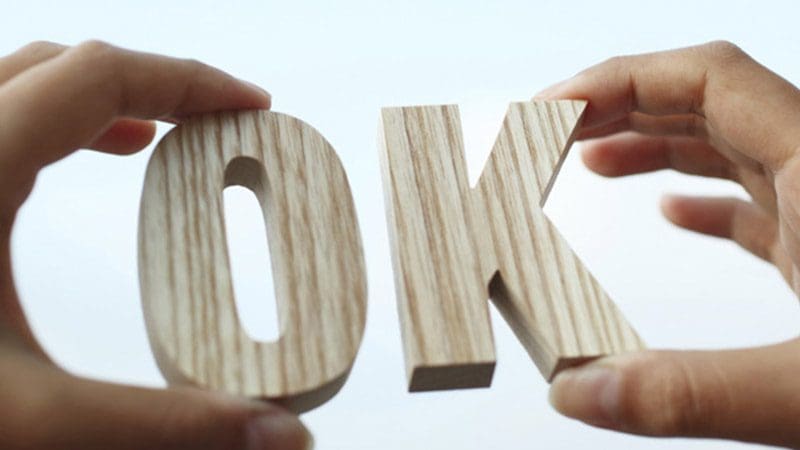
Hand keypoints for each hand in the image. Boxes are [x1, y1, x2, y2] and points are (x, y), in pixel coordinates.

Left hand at [0, 41, 311, 449]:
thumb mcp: (35, 424)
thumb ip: (165, 428)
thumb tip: (279, 436)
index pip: (99, 77)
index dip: (188, 79)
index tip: (251, 104)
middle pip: (63, 67)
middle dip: (156, 82)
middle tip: (220, 121)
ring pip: (22, 86)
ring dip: (103, 98)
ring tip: (163, 134)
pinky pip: (0, 122)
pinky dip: (60, 124)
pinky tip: (88, 159)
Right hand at [537, 41, 799, 447]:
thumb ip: (683, 391)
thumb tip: (574, 390)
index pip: (707, 79)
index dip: (622, 79)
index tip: (556, 106)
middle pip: (711, 100)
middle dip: (625, 106)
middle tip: (556, 130)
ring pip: (733, 145)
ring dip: (658, 145)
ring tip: (591, 161)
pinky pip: (759, 199)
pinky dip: (705, 197)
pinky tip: (671, 212)